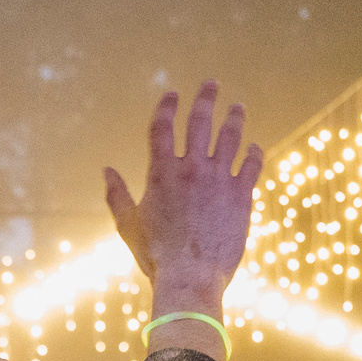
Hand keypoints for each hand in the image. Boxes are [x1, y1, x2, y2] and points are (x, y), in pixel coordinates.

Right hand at [104, 80, 263, 304]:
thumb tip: (106, 170)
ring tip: (238, 107)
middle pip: (199, 121)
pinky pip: (251, 165)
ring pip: (230, 137)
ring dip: (234, 118)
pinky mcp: (241, 195)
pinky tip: (255, 148)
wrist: (191, 276)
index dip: (167, 106)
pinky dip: (254, 153)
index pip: (162, 127)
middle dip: (205, 98)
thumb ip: (116, 195)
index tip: (173, 93)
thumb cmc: (156, 256)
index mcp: (160, 172)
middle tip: (212, 84)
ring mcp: (218, 179)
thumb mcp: (128, 226)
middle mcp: (190, 168)